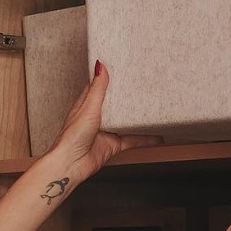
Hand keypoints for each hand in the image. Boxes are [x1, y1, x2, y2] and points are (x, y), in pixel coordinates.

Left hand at [38, 64, 159, 199]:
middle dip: (128, 97)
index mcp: (86, 105)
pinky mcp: (114, 145)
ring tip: (155, 109)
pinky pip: (133, 140)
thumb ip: (98, 88)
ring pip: (126, 122)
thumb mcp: (88, 107)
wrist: (72, 164)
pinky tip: (157, 136)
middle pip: (116, 104)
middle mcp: (97, 117)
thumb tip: (100, 65)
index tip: (122, 69)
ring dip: (139, 118)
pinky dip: (145, 138)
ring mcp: (106, 131)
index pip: (98, 86)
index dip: (109, 78)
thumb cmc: (72, 137)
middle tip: (145, 86)